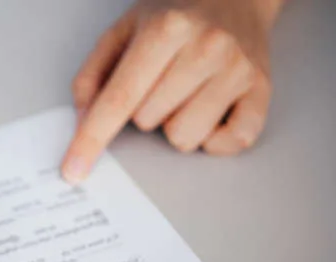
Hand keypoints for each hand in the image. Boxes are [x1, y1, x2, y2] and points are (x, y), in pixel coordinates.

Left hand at [61, 0, 283, 182]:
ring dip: (176, 124)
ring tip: (186, 91)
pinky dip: (214, 139)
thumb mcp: (122, 31)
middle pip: (147, 121)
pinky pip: (230, 143)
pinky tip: (210, 112)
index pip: (119, 99)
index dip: (91, 139)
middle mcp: (206, 47)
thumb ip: (93, 76)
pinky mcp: (262, 91)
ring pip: (183, 138)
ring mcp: (237, 70)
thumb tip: (83, 121)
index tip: (74, 171)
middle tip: (161, 80)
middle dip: (144, 109)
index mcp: (166, 29)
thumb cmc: (173, 16)